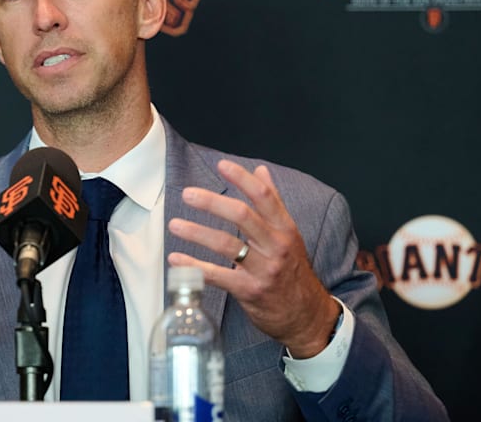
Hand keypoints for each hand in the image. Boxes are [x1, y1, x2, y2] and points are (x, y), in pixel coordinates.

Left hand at [167, 160, 338, 357]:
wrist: (306, 316)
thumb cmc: (293, 271)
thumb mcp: (289, 235)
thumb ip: (272, 202)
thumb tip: (260, 170)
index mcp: (285, 229)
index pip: (264, 197)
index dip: (242, 179)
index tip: (222, 166)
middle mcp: (276, 246)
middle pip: (243, 216)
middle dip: (212, 203)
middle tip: (188, 194)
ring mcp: (264, 270)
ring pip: (227, 245)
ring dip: (197, 233)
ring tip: (174, 225)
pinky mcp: (250, 291)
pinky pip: (218, 276)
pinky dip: (194, 266)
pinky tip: (176, 259)